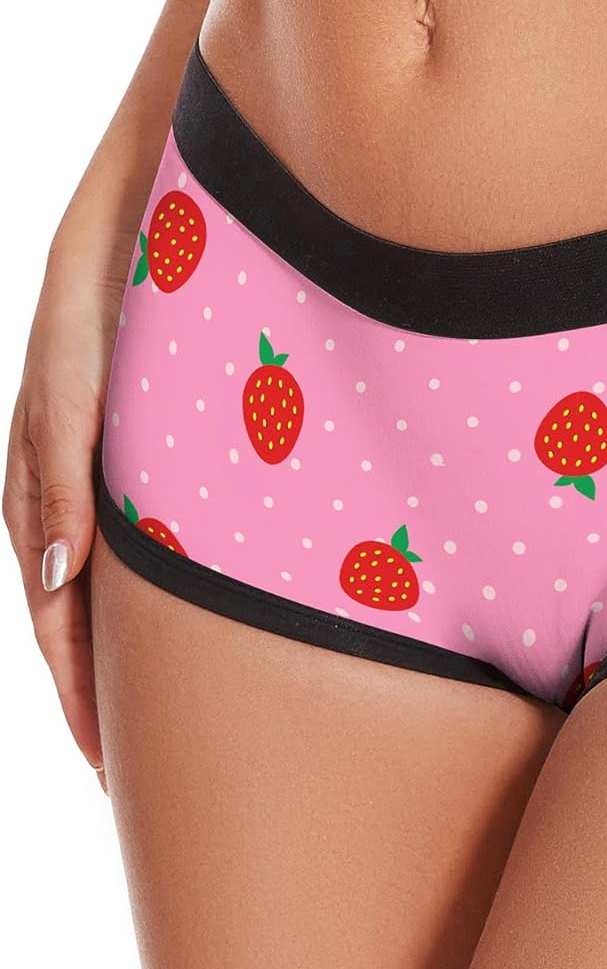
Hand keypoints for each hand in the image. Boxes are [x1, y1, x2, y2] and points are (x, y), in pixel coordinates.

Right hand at [4, 230, 133, 794]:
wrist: (155, 198)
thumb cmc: (109, 282)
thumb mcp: (75, 378)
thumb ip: (59, 471)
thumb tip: (53, 579)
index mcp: (47, 477)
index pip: (57, 612)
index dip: (80, 689)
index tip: (107, 764)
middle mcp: (77, 479)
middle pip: (82, 610)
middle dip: (104, 690)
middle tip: (140, 770)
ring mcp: (112, 462)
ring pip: (115, 578)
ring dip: (132, 647)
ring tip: (166, 716)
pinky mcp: (152, 437)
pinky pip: (148, 532)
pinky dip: (160, 586)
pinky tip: (197, 616)